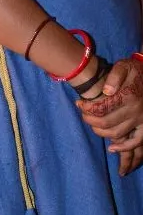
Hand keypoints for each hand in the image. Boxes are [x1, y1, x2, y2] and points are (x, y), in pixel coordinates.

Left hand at [76, 57, 142, 175]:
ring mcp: (141, 120)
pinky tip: (112, 148)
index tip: (79, 103)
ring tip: (92, 124)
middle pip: (106, 123)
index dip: (86, 108)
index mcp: (128, 95)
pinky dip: (123, 147)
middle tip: (83, 114)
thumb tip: (106, 91)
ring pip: (117, 134)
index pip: (101, 107)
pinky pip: (136, 142)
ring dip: (101, 132)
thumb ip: (114, 76)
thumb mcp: (124, 66)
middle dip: (90, 119)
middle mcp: (135, 110)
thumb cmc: (134, 70)